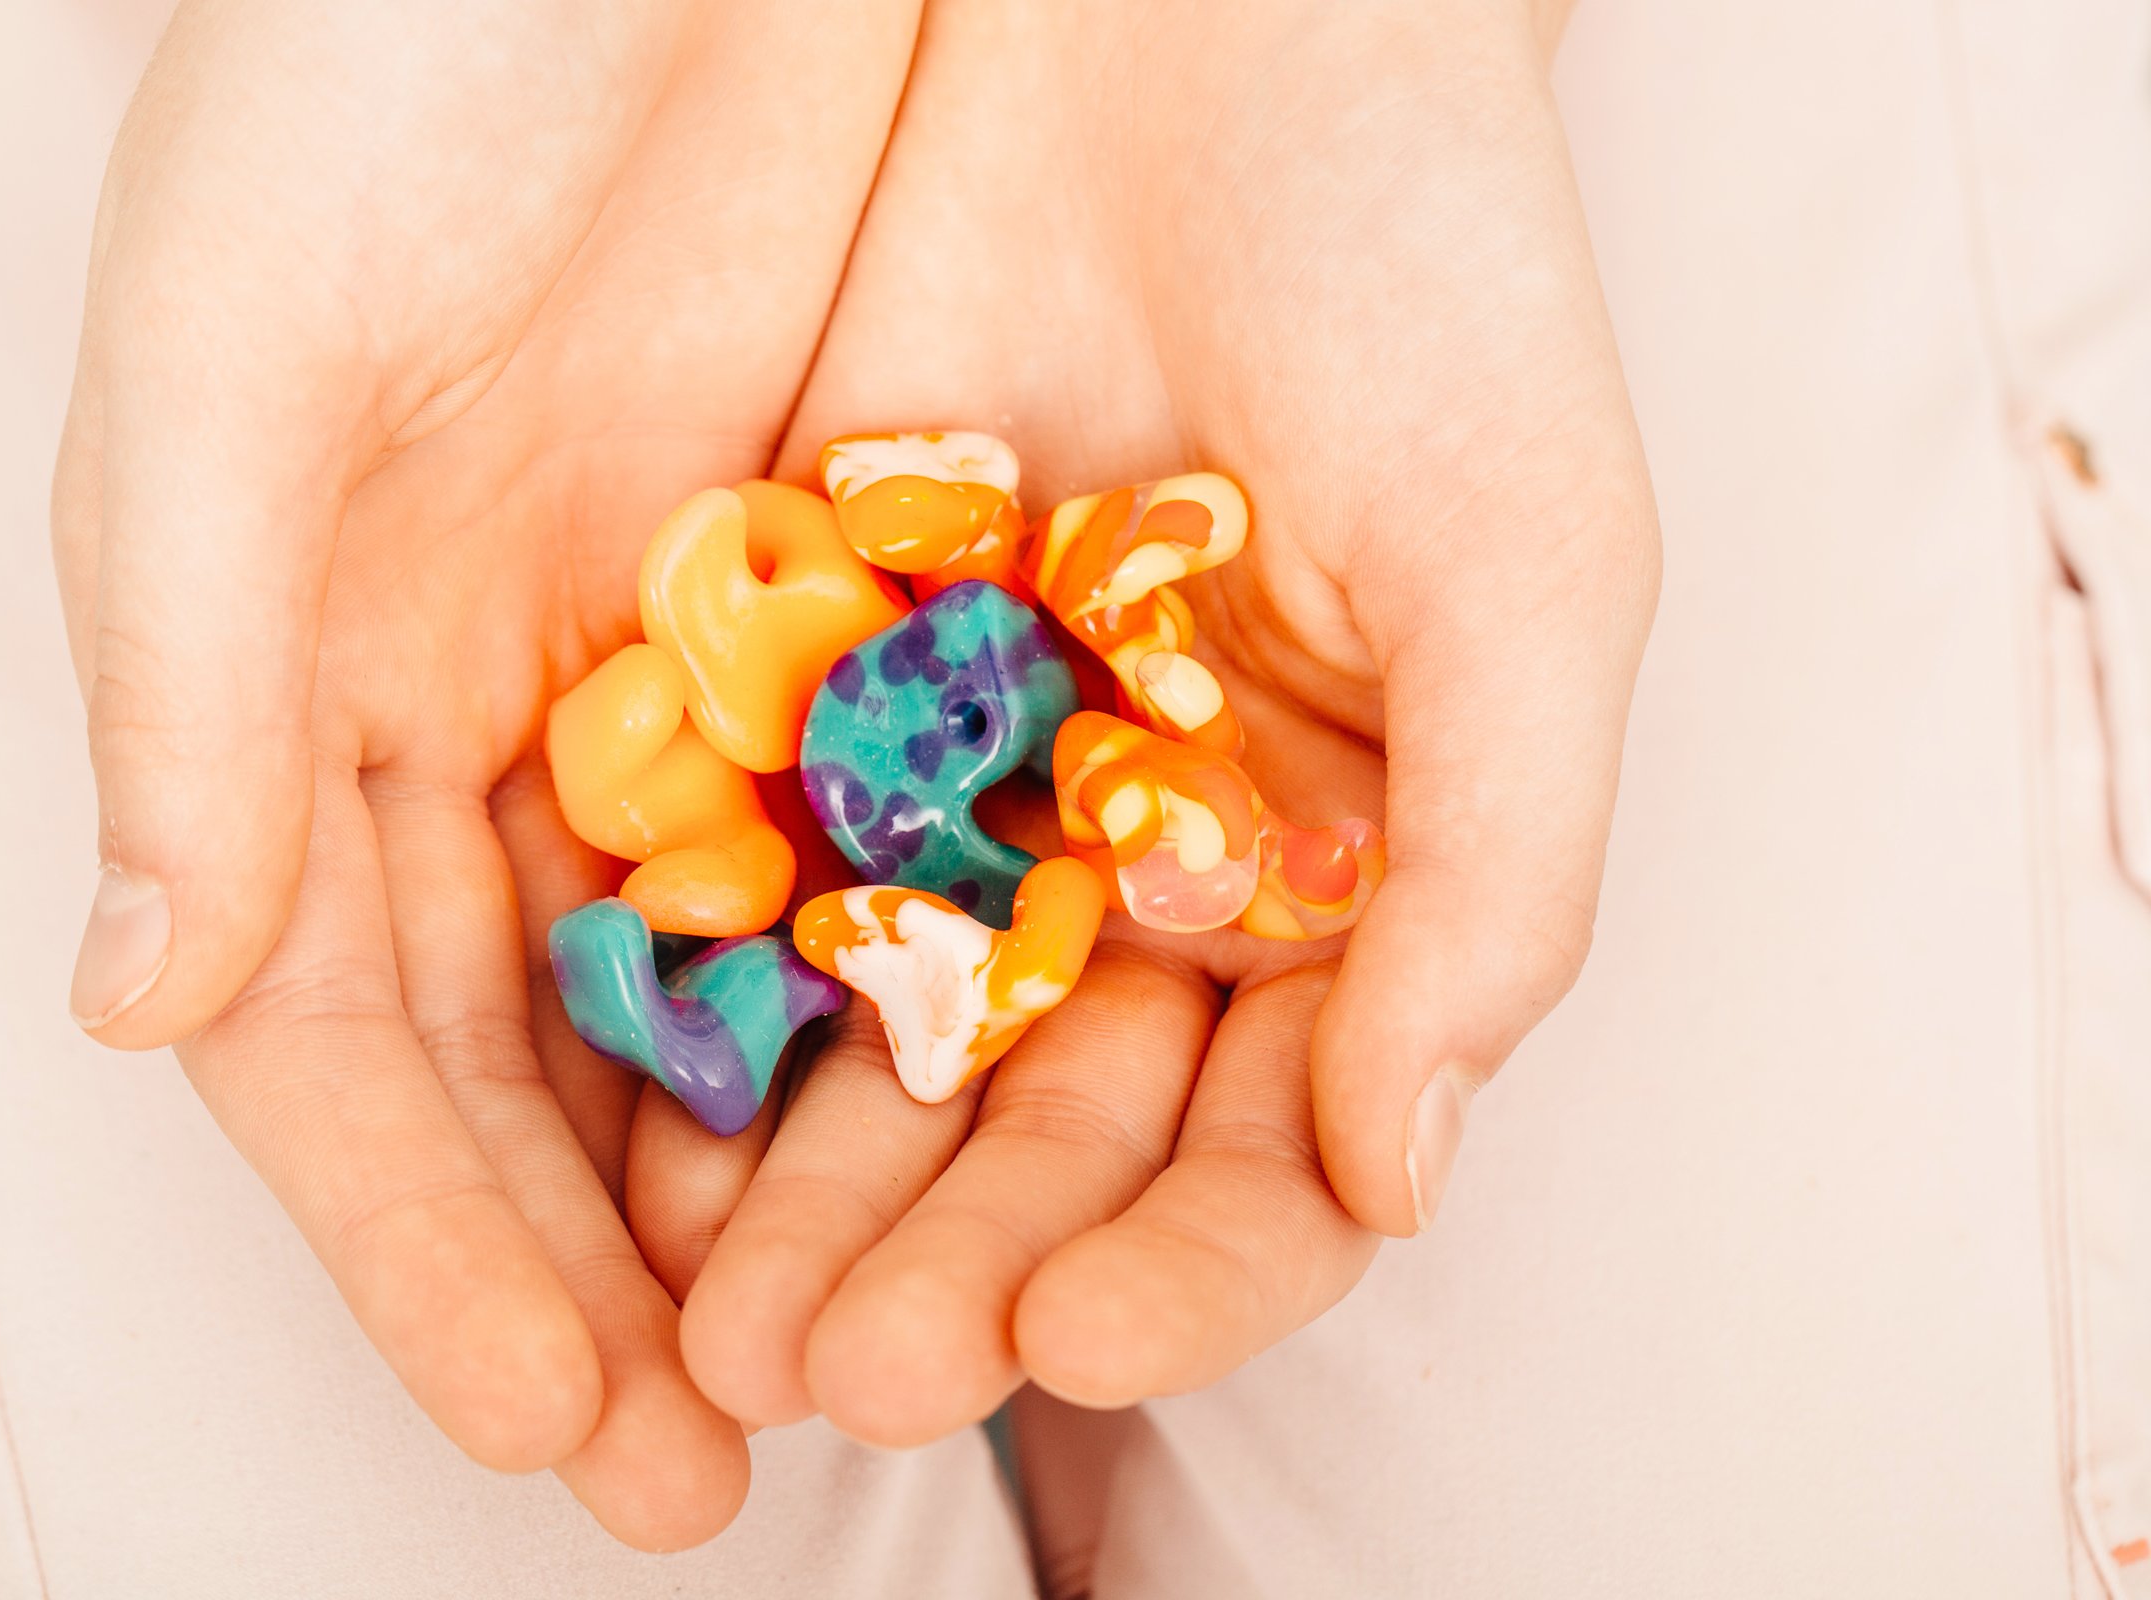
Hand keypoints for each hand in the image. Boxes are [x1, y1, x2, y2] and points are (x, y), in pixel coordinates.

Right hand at [51, 0, 916, 1544]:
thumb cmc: (381, 48)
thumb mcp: (239, 350)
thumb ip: (194, 682)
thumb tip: (142, 1002)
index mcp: (293, 674)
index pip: (343, 1039)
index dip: (426, 1254)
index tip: (544, 1435)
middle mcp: (463, 695)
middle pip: (524, 1056)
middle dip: (597, 1275)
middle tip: (708, 1478)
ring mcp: (645, 649)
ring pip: (692, 977)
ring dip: (752, 1173)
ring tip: (846, 1358)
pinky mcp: (814, 575)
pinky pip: (846, 828)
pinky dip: (879, 982)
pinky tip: (949, 1123)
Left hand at [662, 0, 1658, 1444]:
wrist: (1187, 18)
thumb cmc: (1423, 266)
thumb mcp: (1528, 566)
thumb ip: (1497, 877)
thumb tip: (1413, 1179)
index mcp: (1336, 875)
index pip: (1271, 1142)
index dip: (1187, 1267)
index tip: (1076, 1341)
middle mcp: (1144, 865)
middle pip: (1048, 1134)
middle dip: (956, 1265)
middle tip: (848, 1378)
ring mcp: (973, 785)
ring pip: (882, 1045)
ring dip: (805, 1195)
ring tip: (715, 1317)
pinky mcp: (814, 684)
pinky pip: (746, 874)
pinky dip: (700, 1006)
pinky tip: (636, 1116)